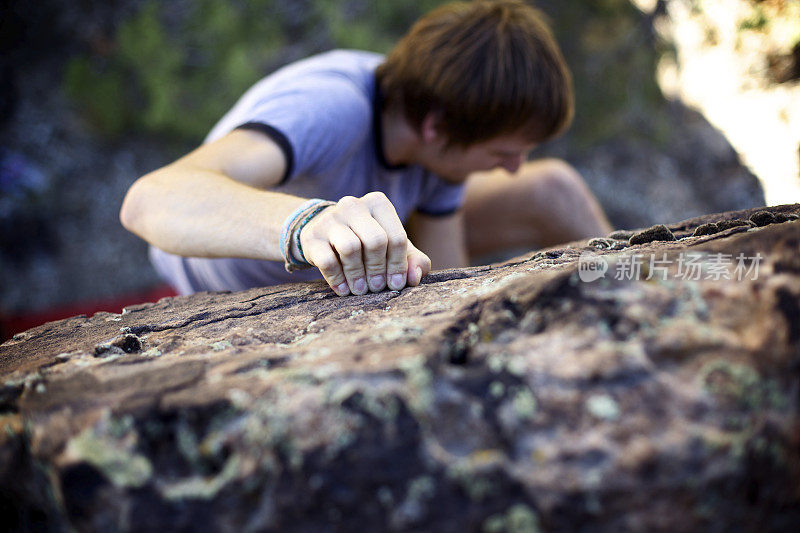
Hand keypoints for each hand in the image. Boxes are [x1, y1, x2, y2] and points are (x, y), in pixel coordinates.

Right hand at [297, 192, 430, 295]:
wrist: (324, 233)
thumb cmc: (366, 240)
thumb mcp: (392, 246)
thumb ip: (412, 259)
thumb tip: (415, 276)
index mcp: (378, 204)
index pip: (396, 236)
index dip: (399, 264)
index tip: (396, 283)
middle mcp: (353, 205)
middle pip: (375, 241)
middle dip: (379, 269)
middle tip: (377, 287)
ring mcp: (330, 219)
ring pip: (350, 248)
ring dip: (358, 275)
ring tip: (360, 289)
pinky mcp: (312, 237)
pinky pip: (327, 261)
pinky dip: (337, 279)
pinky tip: (343, 289)